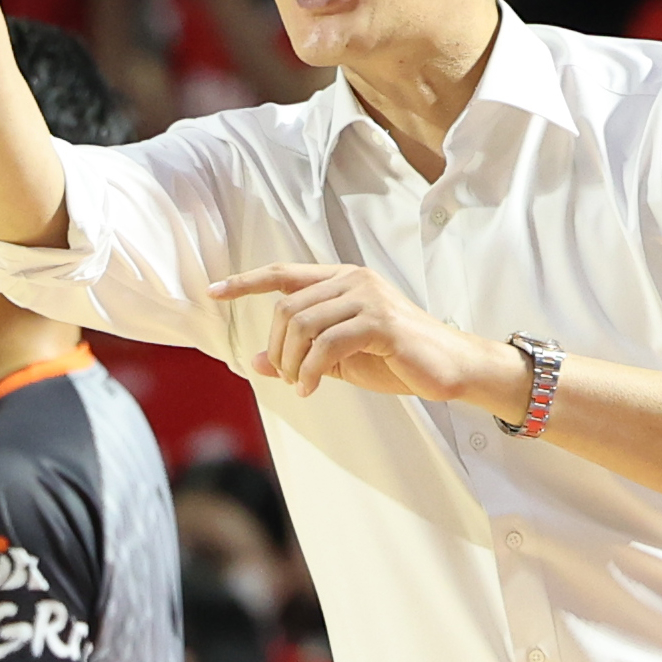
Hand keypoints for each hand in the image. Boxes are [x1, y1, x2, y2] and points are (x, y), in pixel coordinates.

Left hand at [209, 263, 487, 398]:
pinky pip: (327, 343)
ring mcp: (367, 297)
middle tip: (287, 376)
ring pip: (302, 324)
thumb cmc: (396, 359)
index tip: (212, 291)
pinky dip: (311, 369)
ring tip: (301, 385)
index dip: (245, 281)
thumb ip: (300, 354)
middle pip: (286, 307)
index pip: (283, 273)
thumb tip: (254, 360)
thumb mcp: (339, 358)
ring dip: (292, 362)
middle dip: (277, 347)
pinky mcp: (380, 322)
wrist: (449, 369)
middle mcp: (352, 280)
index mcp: (341, 280)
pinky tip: (311, 388)